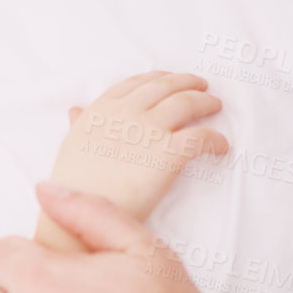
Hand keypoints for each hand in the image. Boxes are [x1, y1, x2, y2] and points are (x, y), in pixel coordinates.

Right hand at [50, 72, 226, 220]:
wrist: (79, 213)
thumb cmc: (73, 185)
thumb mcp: (71, 146)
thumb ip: (79, 124)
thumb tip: (75, 110)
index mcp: (103, 108)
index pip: (137, 82)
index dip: (159, 78)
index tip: (172, 80)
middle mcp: (127, 112)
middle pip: (166, 87)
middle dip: (187, 83)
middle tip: (202, 87)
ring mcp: (149, 130)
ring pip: (188, 103)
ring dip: (205, 102)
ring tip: (215, 106)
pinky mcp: (168, 153)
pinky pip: (201, 137)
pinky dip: (216, 139)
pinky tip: (221, 146)